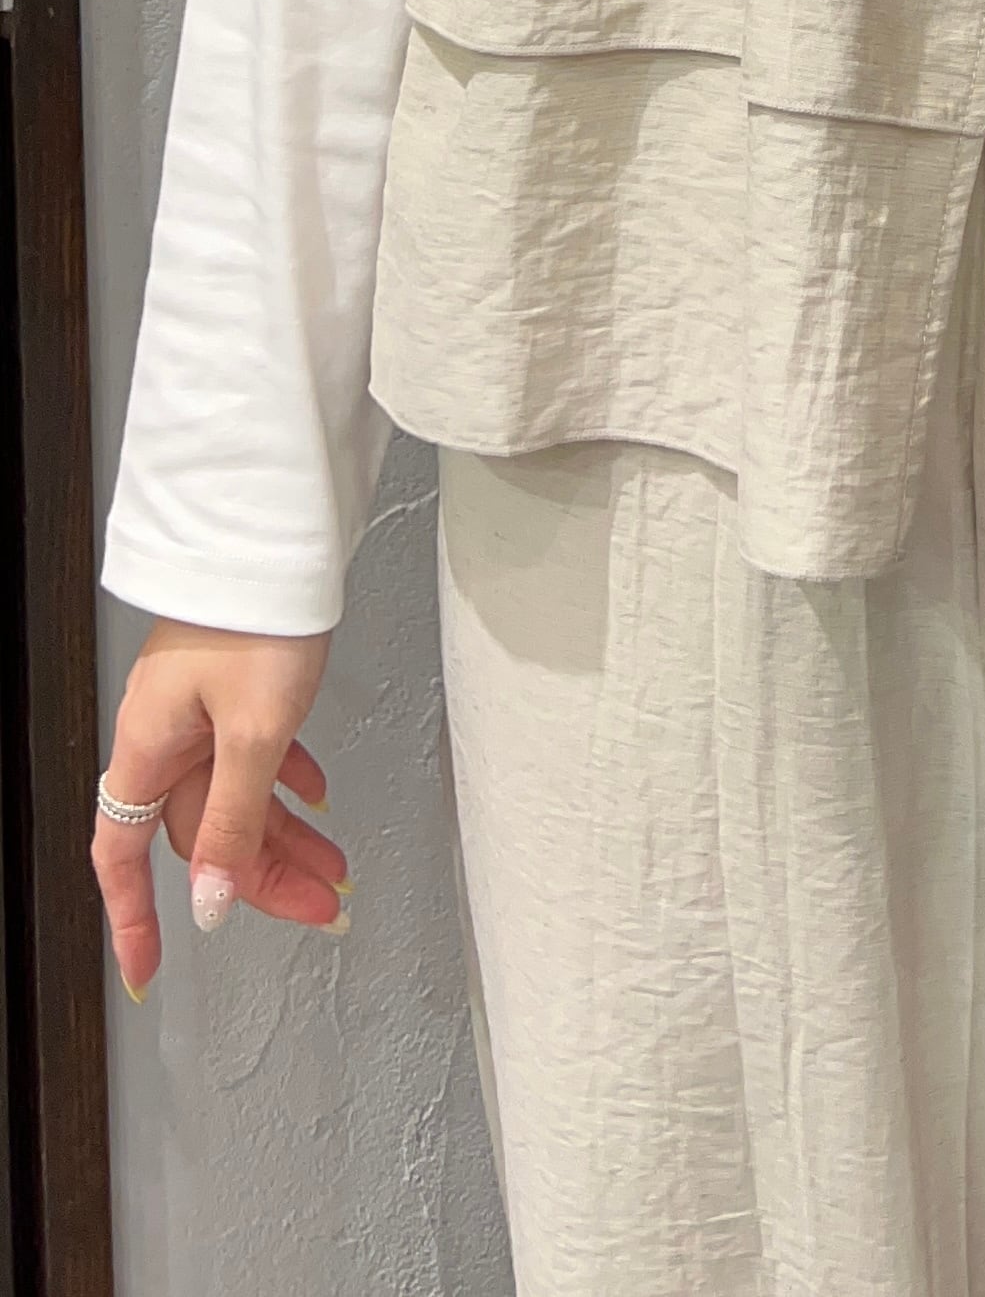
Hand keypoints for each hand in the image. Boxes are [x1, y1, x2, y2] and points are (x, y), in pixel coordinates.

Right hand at [92, 619, 346, 1001]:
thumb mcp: (253, 732)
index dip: (133, 917)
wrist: (275, 538)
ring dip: (283, 836)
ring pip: (235, 797)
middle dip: (256, 880)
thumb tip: (209, 903)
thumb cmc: (255, 615)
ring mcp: (199, 710)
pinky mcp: (233, 685)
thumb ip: (231, 823)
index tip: (146, 971)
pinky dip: (284, 781)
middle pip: (200, 832)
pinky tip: (315, 794)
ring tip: (336, 867)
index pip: (124, 857)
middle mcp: (166, 735)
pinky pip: (253, 754)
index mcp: (149, 749)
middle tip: (316, 910)